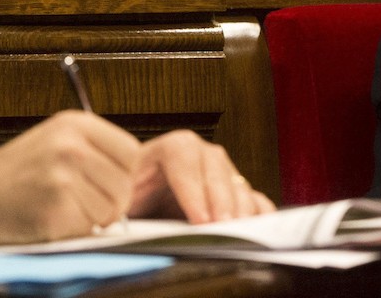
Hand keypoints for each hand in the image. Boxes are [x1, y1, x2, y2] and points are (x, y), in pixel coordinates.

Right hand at [0, 111, 140, 248]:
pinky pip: (88, 228)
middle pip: (125, 185)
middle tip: (85, 202)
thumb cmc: (17, 173)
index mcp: (74, 123)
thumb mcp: (55, 140)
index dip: (124, 174)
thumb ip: (94, 149)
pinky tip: (52, 217)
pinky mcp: (55, 209)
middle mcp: (70, 146)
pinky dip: (75, 231)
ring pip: (111, 210)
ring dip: (93, 218)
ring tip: (65, 207)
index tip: (107, 182)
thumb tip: (135, 174)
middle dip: (112, 202)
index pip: (132, 152)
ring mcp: (62, 177)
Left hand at [128, 130, 274, 222]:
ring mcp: (221, 171)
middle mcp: (198, 153)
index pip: (182, 157)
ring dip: (241, 209)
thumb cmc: (130, 198)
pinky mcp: (235, 192)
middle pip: (215, 169)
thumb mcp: (122, 197)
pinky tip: (256, 229)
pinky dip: (259, 213)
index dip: (192, 189)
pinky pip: (254, 199)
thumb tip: (127, 220)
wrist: (140, 203)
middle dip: (220, 201)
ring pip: (237, 183)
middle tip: (223, 227)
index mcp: (167, 147)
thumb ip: (127, 203)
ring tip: (239, 232)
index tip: (199, 219)